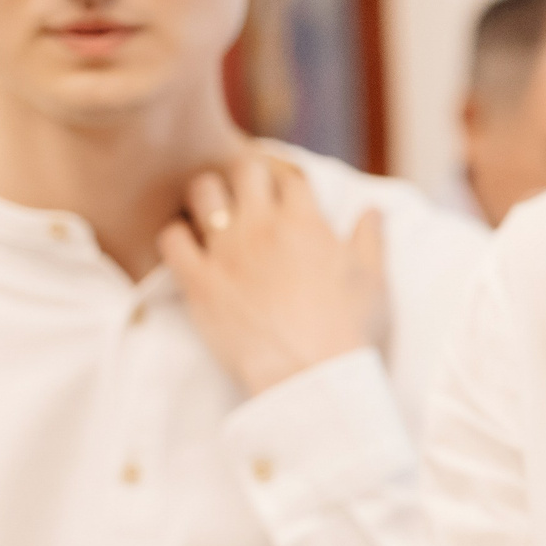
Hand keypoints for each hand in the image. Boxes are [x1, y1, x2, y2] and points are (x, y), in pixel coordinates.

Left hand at [158, 155, 385, 396]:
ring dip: (210, 197)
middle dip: (249, 179)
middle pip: (245, 170)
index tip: (287, 197)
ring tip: (216, 214)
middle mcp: (262, 225)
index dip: (289, 184)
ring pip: (203, 192)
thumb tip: (371, 211)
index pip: (291, 177)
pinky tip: (190, 248)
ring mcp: (226, 250)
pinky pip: (172, 238)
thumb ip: (370, 238)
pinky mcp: (198, 280)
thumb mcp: (374, 280)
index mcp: (306, 222)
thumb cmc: (350, 330)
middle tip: (251, 199)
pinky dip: (178, 236)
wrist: (312, 375)